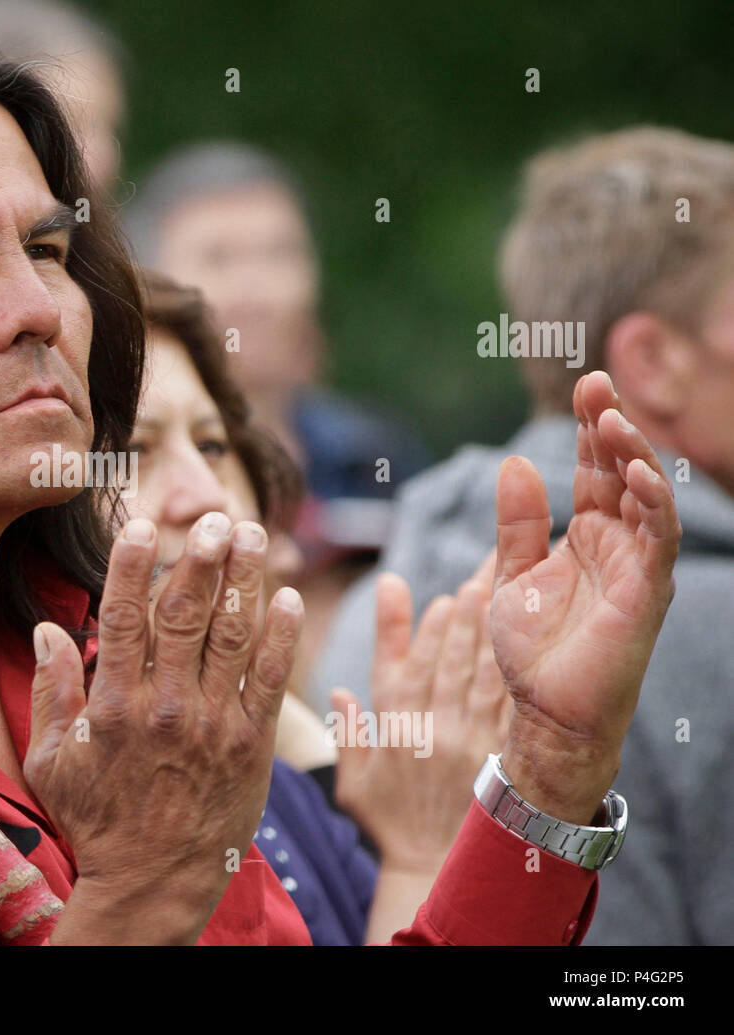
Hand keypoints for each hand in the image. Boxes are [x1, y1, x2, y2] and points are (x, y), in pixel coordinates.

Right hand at [24, 513, 303, 943]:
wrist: (152, 883)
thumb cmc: (96, 819)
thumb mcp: (51, 761)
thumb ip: (51, 691)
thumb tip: (48, 628)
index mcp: (112, 706)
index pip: (122, 619)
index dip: (130, 566)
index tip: (140, 525)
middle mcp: (164, 708)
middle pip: (185, 617)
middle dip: (201, 560)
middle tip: (215, 517)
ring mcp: (212, 725)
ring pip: (231, 637)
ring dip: (243, 580)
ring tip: (250, 533)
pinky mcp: (250, 745)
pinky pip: (268, 681)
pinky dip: (279, 637)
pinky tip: (286, 597)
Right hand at [332, 553, 510, 873]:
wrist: (436, 870)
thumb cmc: (391, 825)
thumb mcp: (354, 785)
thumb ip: (349, 736)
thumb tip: (340, 692)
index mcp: (394, 731)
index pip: (404, 669)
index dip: (417, 630)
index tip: (431, 599)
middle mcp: (431, 729)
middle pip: (447, 659)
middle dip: (464, 612)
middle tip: (481, 570)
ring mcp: (468, 741)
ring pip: (478, 672)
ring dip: (489, 628)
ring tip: (501, 589)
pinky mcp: (499, 754)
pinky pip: (507, 702)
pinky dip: (511, 666)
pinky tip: (521, 640)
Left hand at [492, 371, 680, 822]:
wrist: (545, 711)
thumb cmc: (532, 649)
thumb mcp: (512, 574)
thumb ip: (517, 523)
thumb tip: (515, 463)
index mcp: (585, 533)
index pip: (594, 467)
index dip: (590, 427)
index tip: (583, 385)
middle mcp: (618, 542)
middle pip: (622, 470)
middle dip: (611, 425)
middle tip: (595, 384)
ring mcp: (637, 564)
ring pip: (647, 495)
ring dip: (633, 455)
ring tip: (611, 419)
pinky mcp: (647, 589)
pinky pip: (657, 537)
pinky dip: (651, 503)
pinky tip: (635, 474)